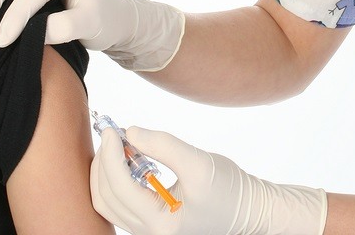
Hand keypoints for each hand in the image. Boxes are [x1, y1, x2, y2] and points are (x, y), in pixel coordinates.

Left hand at [91, 126, 326, 234]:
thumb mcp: (199, 163)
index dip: (110, 155)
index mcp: (160, 224)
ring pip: (108, 204)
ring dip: (107, 172)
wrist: (250, 211)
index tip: (112, 130)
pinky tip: (130, 160)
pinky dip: (117, 180)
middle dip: (104, 163)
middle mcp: (149, 234)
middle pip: (105, 198)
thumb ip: (163, 145)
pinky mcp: (151, 223)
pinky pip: (120, 204)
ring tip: (121, 146)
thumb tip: (129, 132)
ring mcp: (148, 231)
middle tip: (112, 134)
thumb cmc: (230, 191)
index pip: (119, 187)